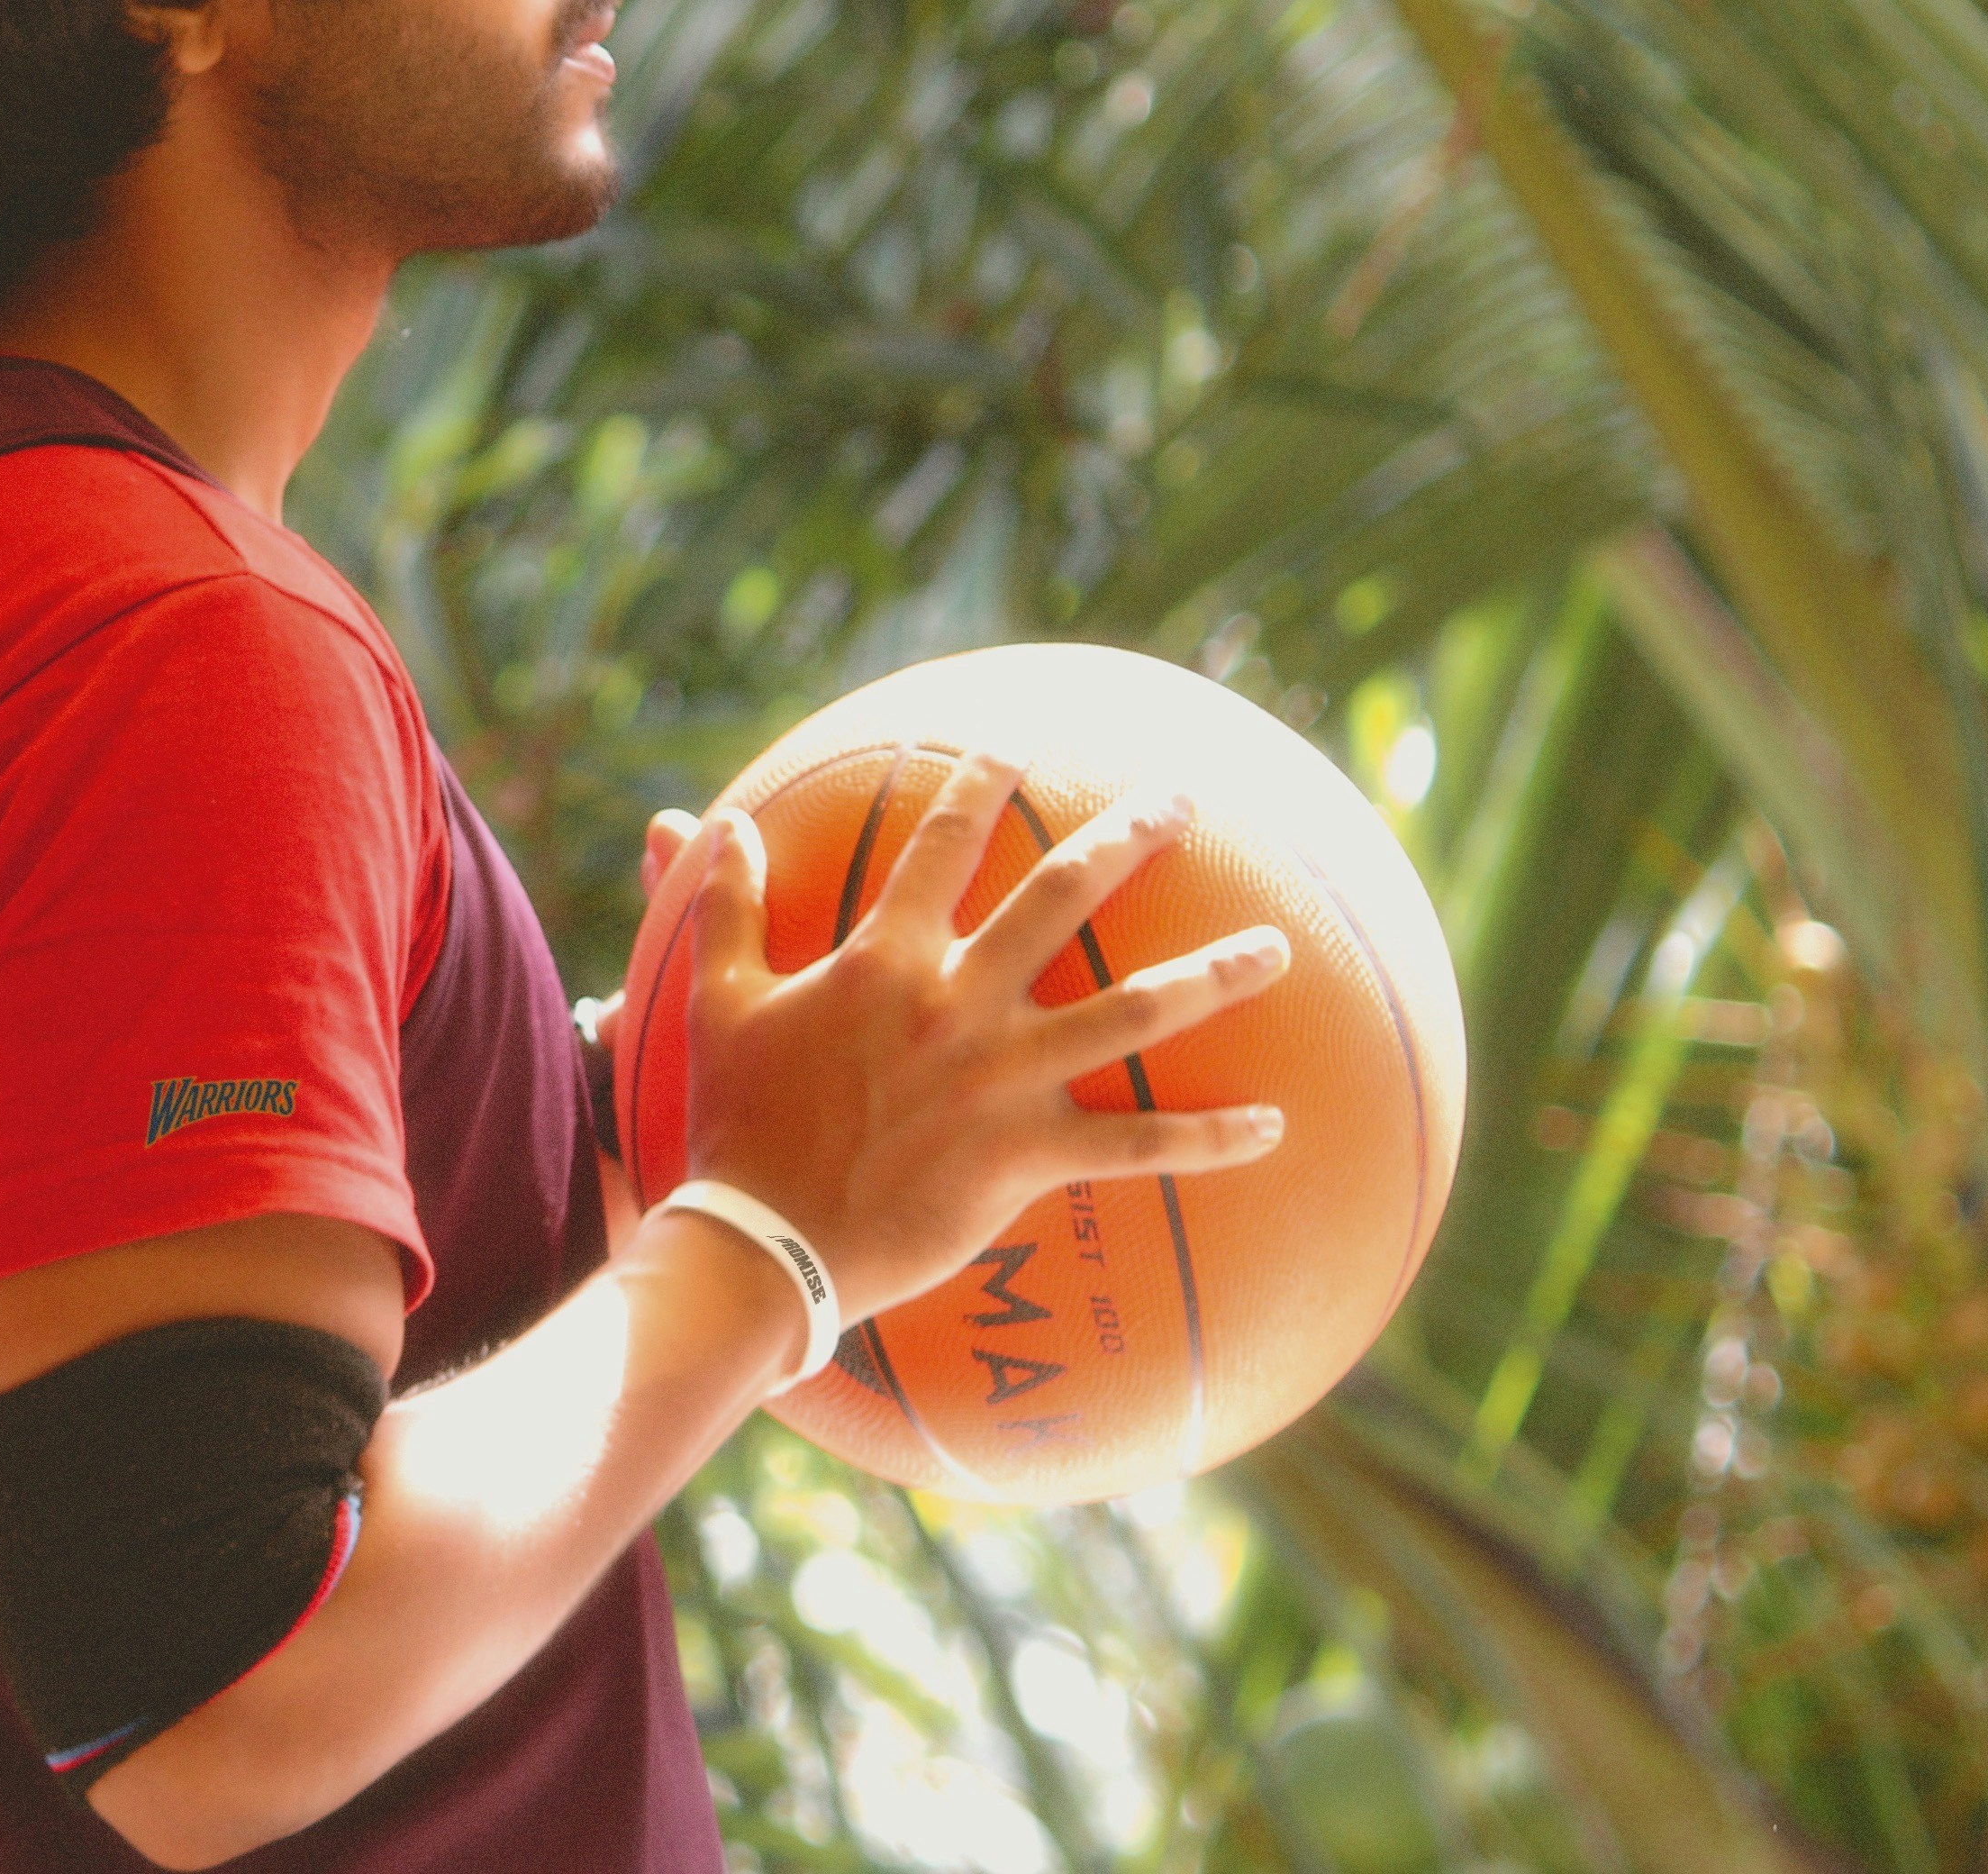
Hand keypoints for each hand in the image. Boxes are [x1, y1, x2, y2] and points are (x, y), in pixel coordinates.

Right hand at [676, 754, 1287, 1325]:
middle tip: (1185, 800)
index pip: (944, 842)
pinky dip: (1209, 1138)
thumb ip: (723, 906)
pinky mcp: (1028, 1156)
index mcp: (884, 958)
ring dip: (1212, 977)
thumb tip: (708, 825)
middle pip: (1063, 897)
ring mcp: (1002, 1079)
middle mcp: (957, 1002)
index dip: (981, 781)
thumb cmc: (737, 1121)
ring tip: (1279, 949)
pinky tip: (1274, 1125)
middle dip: (1131, 837)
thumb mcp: (718, 1001)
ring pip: (1132, 1012)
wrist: (762, 1243)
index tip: (1019, 745)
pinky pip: (1138, 1146)